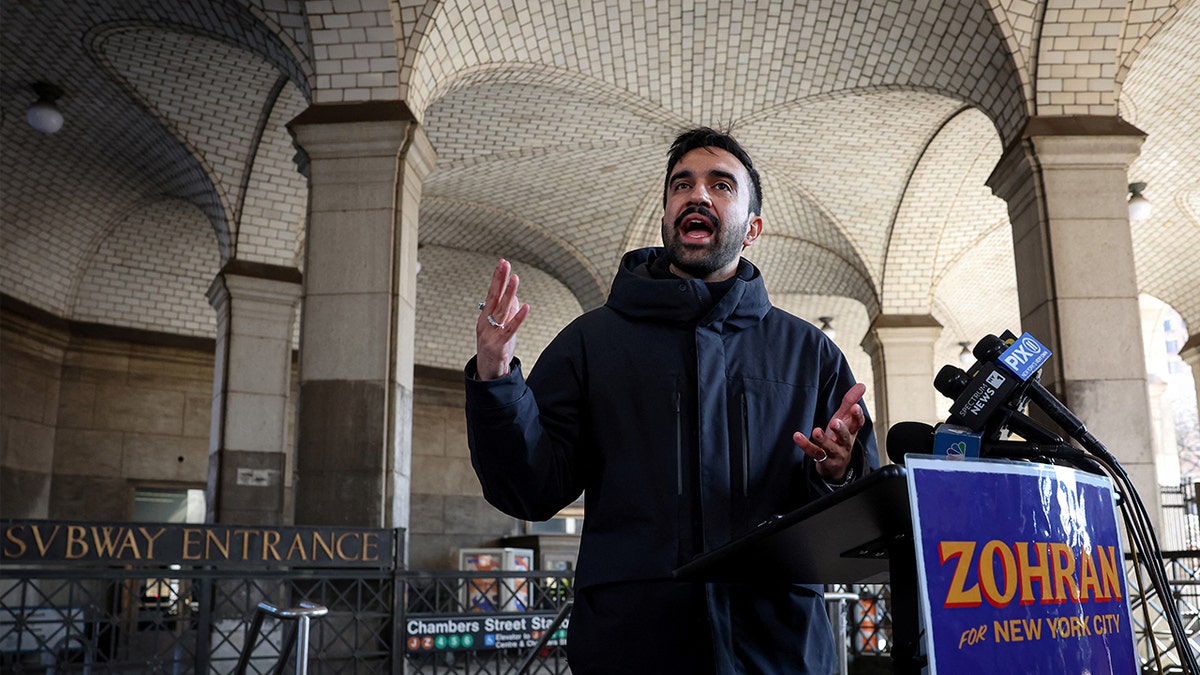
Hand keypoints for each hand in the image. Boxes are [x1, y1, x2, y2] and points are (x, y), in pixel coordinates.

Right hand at [475, 259, 529, 379]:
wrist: (488, 372)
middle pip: (494, 297)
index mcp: (485, 316)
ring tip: (515, 279)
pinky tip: (526, 307)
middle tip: (505, 264)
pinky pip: (510, 328)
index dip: (497, 278)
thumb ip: (506, 312)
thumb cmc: (495, 348)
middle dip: (500, 279)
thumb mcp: (500, 327)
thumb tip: (514, 297)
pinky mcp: (499, 344)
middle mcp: (486, 322)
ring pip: (501, 310)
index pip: (492, 293)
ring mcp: (491, 333)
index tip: (502, 263)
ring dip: (509, 293)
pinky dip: (518, 317)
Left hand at [793, 383, 866, 481]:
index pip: (858, 424)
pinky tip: (797, 436)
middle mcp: (845, 444)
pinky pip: (813, 452)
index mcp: (851, 432)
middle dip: (841, 429)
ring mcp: (834, 453)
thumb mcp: (845, 420)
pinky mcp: (822, 460)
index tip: (855, 407)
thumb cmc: (840, 438)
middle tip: (835, 422)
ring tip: (816, 431)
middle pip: (845, 437)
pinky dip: (805, 445)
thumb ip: (850, 402)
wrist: (837, 467)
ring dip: (823, 439)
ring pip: (830, 447)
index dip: (857, 416)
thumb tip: (861, 385)